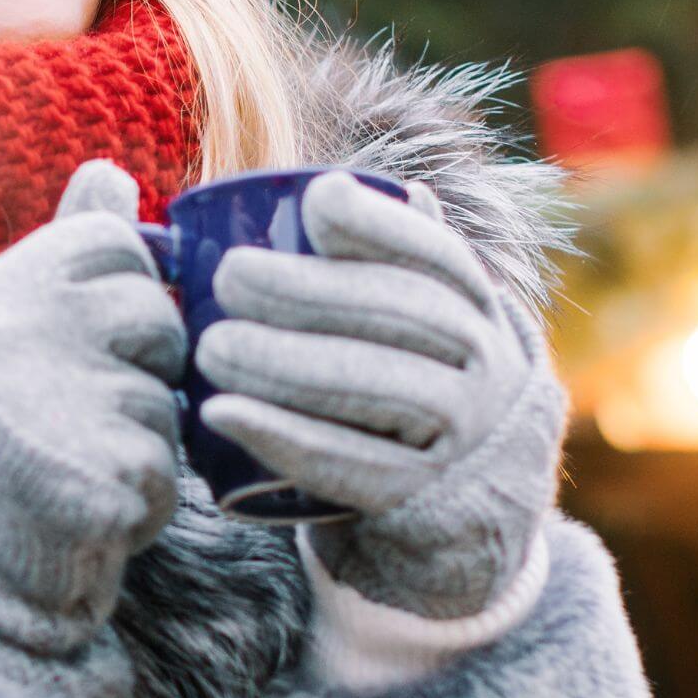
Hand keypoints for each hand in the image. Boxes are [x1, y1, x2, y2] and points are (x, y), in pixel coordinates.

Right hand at [0, 159, 186, 651]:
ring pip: (167, 401)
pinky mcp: (107, 472)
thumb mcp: (8, 319)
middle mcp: (28, 329)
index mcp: (4, 285)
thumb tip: (111, 171)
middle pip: (159, 320)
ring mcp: (66, 399)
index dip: (119, 297)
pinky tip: (81, 507)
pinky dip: (140, 498)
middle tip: (68, 410)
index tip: (75, 338)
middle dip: (139, 369)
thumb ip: (67, 244)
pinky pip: (165, 470)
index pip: (120, 247)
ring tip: (66, 459)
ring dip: (138, 437)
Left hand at [197, 171, 567, 617]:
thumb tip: (355, 189)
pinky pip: (355, 466)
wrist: (471, 508)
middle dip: (312, 290)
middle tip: (229, 278)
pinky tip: (224, 414)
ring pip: (382, 387)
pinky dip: (285, 438)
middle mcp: (485, 367)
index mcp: (480, 313)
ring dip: (289, 363)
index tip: (315, 205)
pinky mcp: (424, 497)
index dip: (383, 224)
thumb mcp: (437, 331)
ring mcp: (464, 435)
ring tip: (212, 348)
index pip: (440, 257)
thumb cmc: (425, 393)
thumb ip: (403, 269)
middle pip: (405, 316)